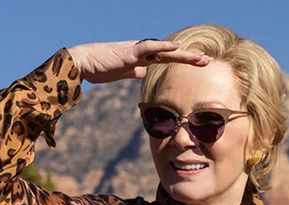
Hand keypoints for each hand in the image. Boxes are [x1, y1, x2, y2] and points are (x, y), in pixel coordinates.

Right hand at [67, 39, 210, 83]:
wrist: (81, 63)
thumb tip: (143, 75)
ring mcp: (135, 51)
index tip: (199, 64)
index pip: (166, 59)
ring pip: (164, 51)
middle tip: (207, 60)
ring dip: (182, 54)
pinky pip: (148, 48)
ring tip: (199, 57)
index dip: (182, 61)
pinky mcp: (128, 54)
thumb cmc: (99, 68)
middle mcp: (141, 52)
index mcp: (141, 58)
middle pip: (170, 54)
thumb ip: (134, 72)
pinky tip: (175, 46)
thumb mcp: (122, 72)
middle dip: (189, 58)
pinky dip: (162, 47)